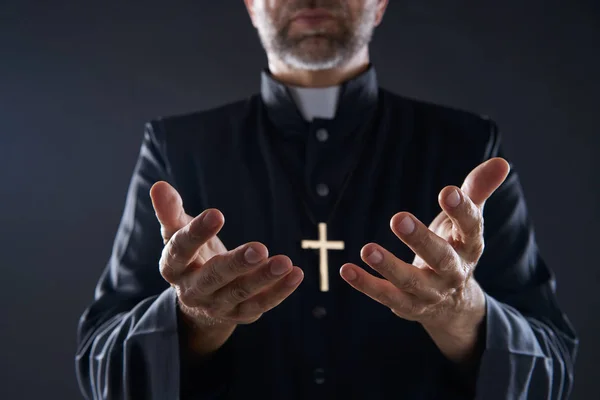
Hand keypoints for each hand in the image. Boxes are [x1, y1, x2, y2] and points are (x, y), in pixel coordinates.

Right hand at [150, 181, 303, 351]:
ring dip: (263, 278)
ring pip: (240, 293)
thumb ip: (170, 212)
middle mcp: (193, 290)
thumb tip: (159, 185)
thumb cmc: (192, 256)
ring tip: (285, 262)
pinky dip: (279, 291)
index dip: (197, 233)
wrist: (200, 302)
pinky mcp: (240, 314)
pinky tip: (296, 274)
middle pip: (213, 277)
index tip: (217, 214)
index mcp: (173, 267)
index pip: (180, 251)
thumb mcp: (178, 234)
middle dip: (236, 264)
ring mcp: (217, 305)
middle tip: (259, 248)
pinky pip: (261, 304)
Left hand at [339, 158, 509, 361]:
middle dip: (420, 239)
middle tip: (398, 218)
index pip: (471, 229)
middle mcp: (453, 273)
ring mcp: (430, 292)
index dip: (462, 211)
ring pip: (410, 281)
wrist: (453, 305)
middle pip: (440, 258)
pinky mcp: (407, 306)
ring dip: (388, 265)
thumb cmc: (454, 249)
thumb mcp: (465, 222)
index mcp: (469, 248)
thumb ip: (477, 191)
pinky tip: (346, 269)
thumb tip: (501, 162)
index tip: (448, 192)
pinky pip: (385, 296)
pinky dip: (366, 284)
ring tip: (366, 249)